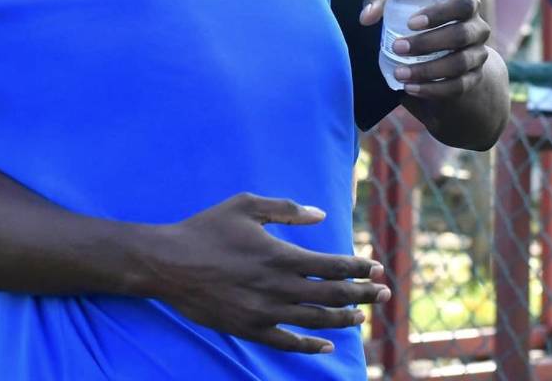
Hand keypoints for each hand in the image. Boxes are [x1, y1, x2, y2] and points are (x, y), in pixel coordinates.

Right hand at [148, 193, 389, 352]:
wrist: (167, 263)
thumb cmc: (205, 229)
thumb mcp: (244, 205)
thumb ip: (285, 209)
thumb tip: (320, 214)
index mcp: (279, 255)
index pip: (331, 265)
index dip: (357, 267)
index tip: (375, 267)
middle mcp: (277, 287)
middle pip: (332, 295)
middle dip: (362, 294)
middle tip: (384, 293)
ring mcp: (264, 312)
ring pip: (316, 321)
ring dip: (344, 319)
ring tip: (362, 317)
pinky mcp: (250, 329)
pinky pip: (288, 343)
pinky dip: (311, 345)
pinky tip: (327, 344)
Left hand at [361, 0, 490, 99]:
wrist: (438, 52)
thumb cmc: (415, 20)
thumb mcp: (398, 5)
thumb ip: (379, 3)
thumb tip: (365, 18)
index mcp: (465, 6)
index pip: (464, 4)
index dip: (440, 12)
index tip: (410, 23)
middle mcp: (477, 30)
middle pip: (461, 35)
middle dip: (427, 43)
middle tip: (397, 47)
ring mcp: (477, 55)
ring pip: (459, 63)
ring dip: (427, 70)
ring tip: (399, 73)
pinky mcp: (472, 79)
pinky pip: (457, 86)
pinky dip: (432, 89)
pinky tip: (410, 88)